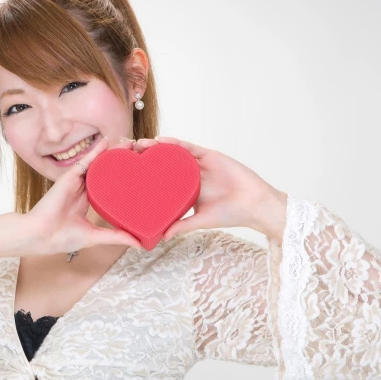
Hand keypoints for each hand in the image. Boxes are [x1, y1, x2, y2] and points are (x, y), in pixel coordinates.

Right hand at [24, 136, 142, 255]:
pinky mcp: (69, 178)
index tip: (137, 174)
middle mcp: (82, 190)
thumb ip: (116, 237)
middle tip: (137, 154)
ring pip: (97, 164)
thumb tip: (139, 243)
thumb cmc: (61, 238)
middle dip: (119, 163)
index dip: (121, 179)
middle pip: (104, 172)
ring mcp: (75, 183)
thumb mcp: (95, 236)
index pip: (107, 187)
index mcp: (86, 202)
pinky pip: (85, 161)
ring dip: (112, 154)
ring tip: (129, 145)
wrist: (41, 236)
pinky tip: (108, 142)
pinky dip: (96, 151)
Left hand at [131, 136, 288, 241]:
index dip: (144, 174)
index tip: (125, 174)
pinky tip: (160, 141)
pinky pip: (189, 147)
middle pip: (163, 162)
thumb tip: (161, 238)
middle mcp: (190, 173)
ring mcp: (199, 164)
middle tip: (126, 154)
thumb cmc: (231, 214)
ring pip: (173, 152)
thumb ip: (182, 226)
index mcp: (186, 188)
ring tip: (138, 145)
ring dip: (155, 147)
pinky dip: (174, 143)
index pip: (161, 178)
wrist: (255, 204)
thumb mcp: (201, 221)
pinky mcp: (209, 155)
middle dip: (145, 157)